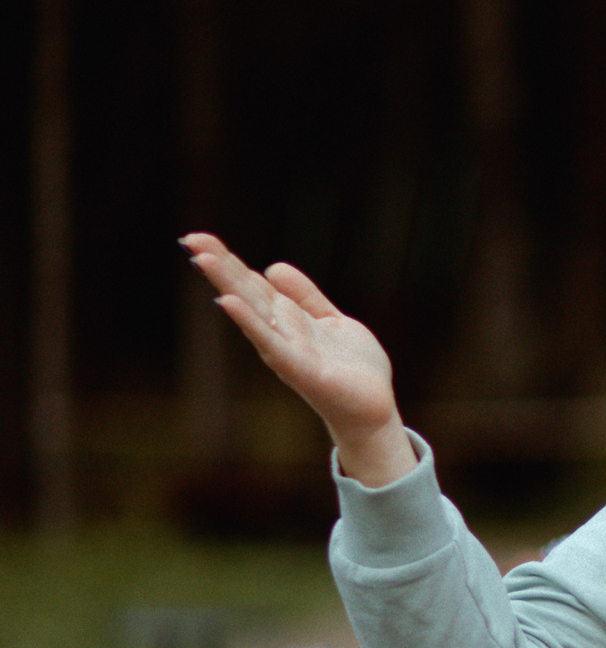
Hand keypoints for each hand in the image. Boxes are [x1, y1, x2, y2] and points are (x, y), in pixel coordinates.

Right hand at [182, 231, 413, 486]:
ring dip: (228, 285)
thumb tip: (272, 267)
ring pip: (253, 311)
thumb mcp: (329, 320)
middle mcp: (280, 332)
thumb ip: (305, 296)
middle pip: (247, 292)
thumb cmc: (353, 368)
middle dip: (220, 266)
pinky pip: (271, 341)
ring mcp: (286, 350)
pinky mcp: (299, 368)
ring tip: (204, 260)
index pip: (253, 284)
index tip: (200, 238)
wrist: (373, 409)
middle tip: (191, 239)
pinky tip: (228, 303)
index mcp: (288, 319)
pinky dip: (249, 321)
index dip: (229, 260)